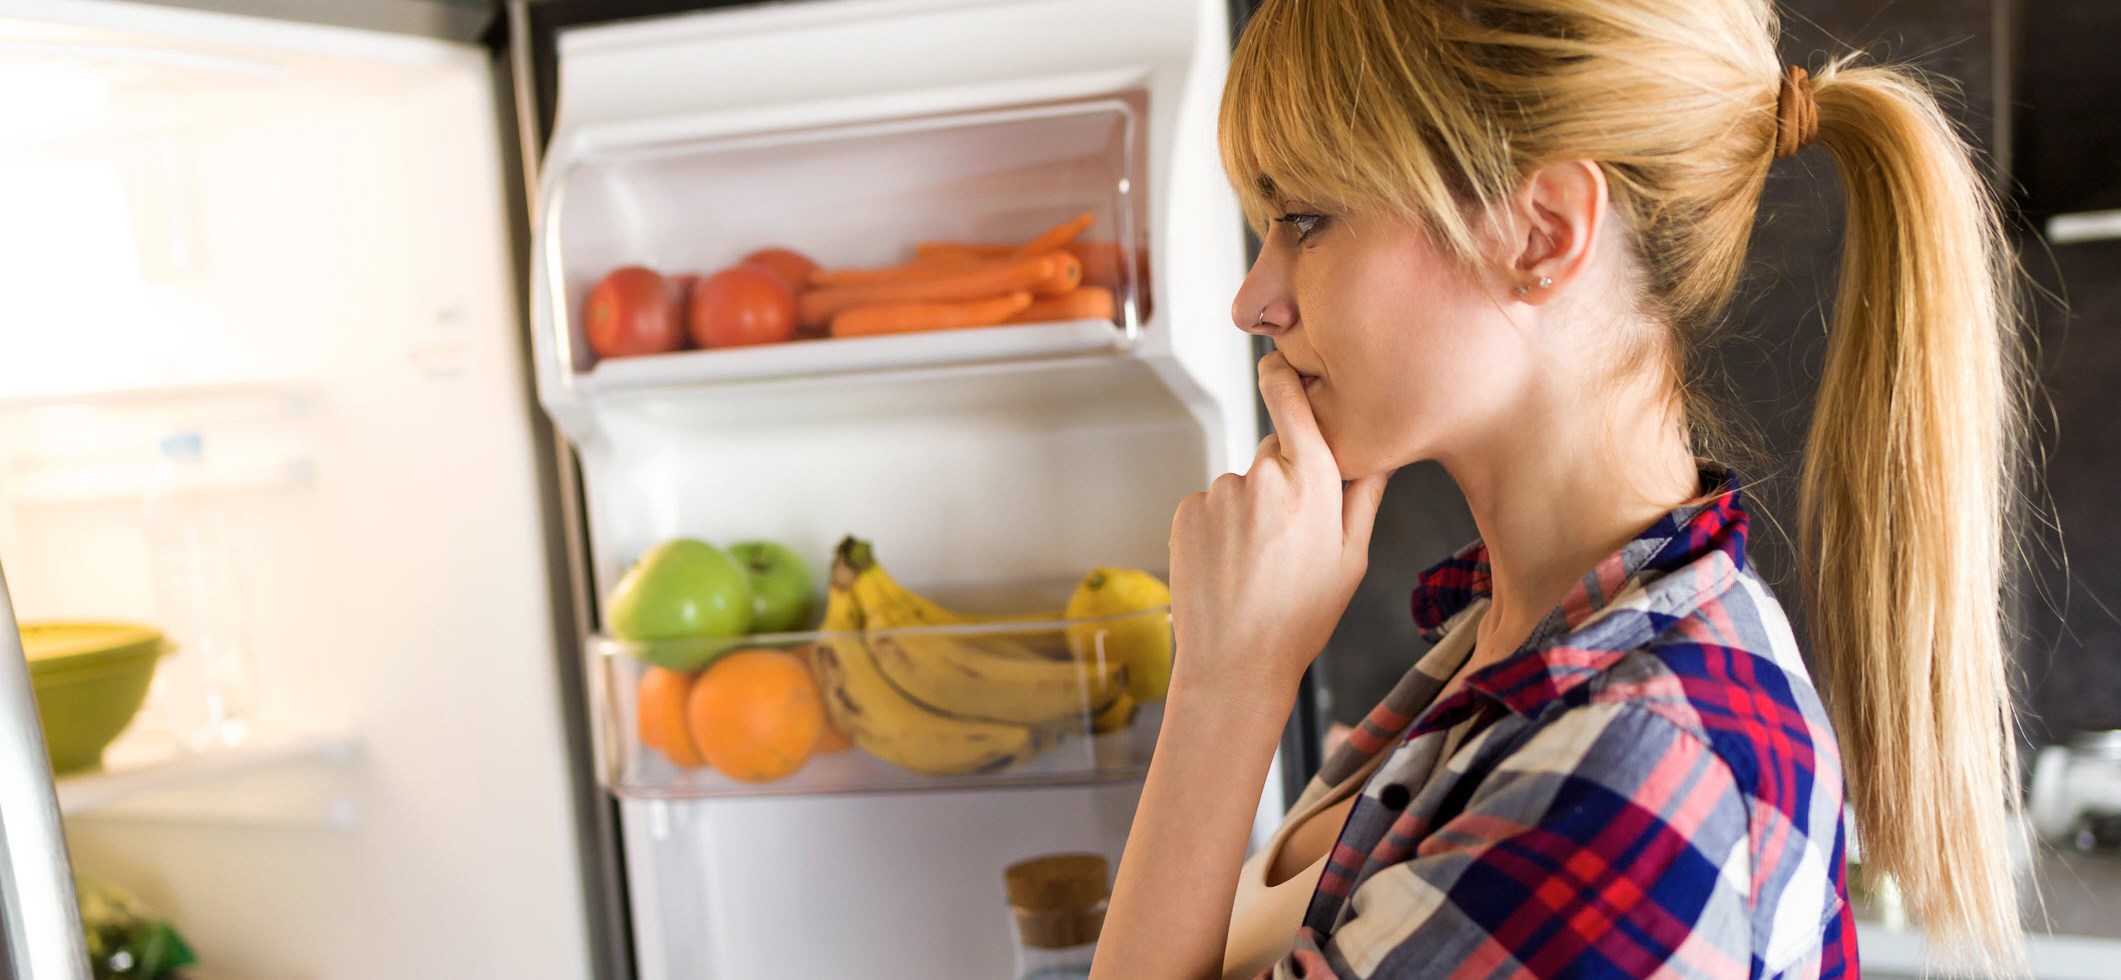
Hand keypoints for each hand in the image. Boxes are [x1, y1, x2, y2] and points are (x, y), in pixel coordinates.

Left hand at [1166, 351, 1393, 706]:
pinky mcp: (1187, 511)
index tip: (1279, 361)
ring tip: (1257, 563)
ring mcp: (1220, 494)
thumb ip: (1366, 494)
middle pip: (1276, 453)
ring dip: (1250, 510)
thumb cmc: (1302, 617)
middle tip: (1289, 538)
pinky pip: (1211, 505)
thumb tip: (1384, 447)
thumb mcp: (1352, 559)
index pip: (1295, 406)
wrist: (1234, 663)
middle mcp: (1263, 479)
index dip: (1285, 379)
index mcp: (1314, 486)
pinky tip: (1230, 566)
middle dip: (1284, 479)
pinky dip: (1220, 527)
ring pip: (1242, 485)